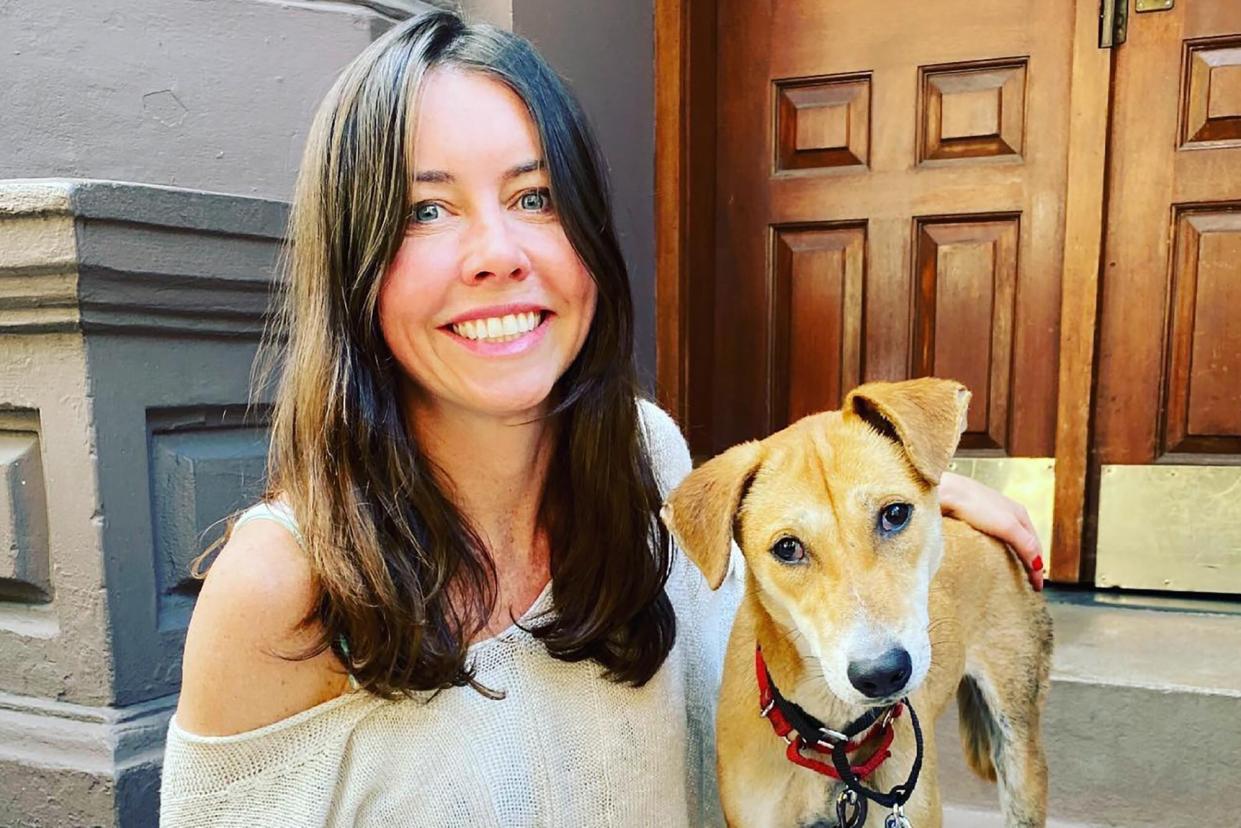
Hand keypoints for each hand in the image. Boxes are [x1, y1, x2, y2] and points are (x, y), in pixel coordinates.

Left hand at [938, 471, 1043, 590]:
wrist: (944, 491)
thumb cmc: (974, 503)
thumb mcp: (1007, 526)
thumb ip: (1025, 544)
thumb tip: (1039, 565)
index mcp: (1019, 513)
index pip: (1036, 545)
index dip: (1038, 567)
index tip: (1037, 586)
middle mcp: (1007, 513)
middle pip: (1024, 542)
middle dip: (1028, 561)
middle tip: (1027, 582)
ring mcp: (989, 515)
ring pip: (1007, 540)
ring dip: (1012, 556)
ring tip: (1011, 574)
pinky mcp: (972, 519)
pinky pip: (990, 539)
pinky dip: (996, 551)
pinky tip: (989, 557)